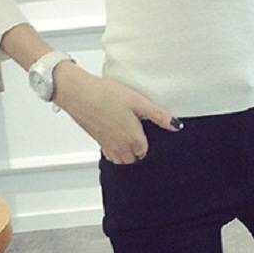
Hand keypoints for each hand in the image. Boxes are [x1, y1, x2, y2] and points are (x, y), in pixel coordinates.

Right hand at [55, 63, 182, 163]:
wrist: (78, 92)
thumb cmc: (105, 95)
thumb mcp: (138, 101)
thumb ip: (158, 115)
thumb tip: (175, 125)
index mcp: (133, 139)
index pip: (147, 153)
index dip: (152, 144)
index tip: (153, 134)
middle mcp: (120, 146)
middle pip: (135, 160)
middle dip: (140, 153)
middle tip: (143, 137)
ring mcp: (107, 145)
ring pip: (122, 160)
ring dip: (128, 155)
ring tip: (132, 139)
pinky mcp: (97, 140)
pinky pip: (110, 154)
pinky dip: (115, 151)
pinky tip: (117, 136)